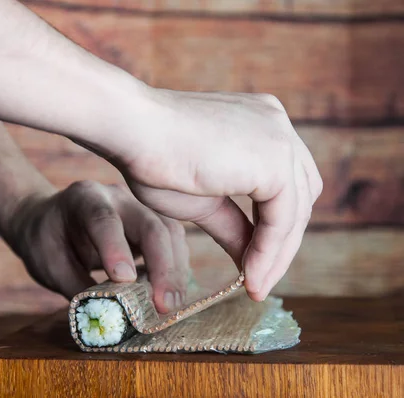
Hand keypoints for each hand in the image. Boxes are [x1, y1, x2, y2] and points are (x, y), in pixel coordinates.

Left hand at [4, 181, 189, 313]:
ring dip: (175, 270)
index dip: (116, 249)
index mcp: (83, 199)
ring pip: (169, 232)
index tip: (124, 280)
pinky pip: (172, 241)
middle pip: (149, 225)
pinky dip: (176, 268)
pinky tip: (171, 293)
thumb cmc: (46, 241)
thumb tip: (109, 316)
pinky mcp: (151, 222)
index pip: (103, 219)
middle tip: (164, 305)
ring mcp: (138, 207)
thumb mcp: (49, 265)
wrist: (50, 220)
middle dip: (162, 266)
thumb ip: (77, 287)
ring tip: (170, 304)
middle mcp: (116, 197)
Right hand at [107, 90, 322, 301]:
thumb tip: (251, 260)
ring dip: (277, 254)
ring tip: (254, 286)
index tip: (253, 263)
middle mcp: (276, 124)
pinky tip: (250, 277)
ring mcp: (279, 139)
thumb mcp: (203, 199)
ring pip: (295, 210)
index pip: (284, 182)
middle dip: (282, 242)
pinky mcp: (274, 161)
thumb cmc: (154, 158)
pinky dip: (269, 253)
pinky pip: (282, 220)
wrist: (133, 132)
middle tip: (259, 279)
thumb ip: (233, 224)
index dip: (273, 226)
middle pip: (299, 195)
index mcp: (259, 122)